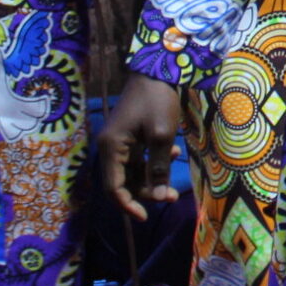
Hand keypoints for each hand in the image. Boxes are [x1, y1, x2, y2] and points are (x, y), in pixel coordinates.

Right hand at [96, 75, 183, 221]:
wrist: (158, 69)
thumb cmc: (157, 100)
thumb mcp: (162, 135)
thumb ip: (159, 167)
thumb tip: (160, 195)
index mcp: (111, 147)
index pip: (113, 187)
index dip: (128, 205)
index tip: (146, 216)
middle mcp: (111, 147)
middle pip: (124, 182)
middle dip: (147, 192)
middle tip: (171, 196)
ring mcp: (120, 142)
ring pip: (134, 172)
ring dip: (153, 178)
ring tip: (175, 173)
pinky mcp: (131, 136)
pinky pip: (140, 159)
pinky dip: (155, 162)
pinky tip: (173, 152)